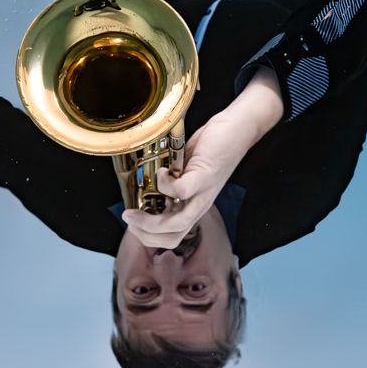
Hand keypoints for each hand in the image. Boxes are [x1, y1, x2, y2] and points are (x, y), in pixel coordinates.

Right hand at [121, 112, 254, 248]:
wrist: (237, 129)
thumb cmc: (210, 148)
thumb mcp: (185, 170)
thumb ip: (169, 181)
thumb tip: (145, 183)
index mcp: (192, 206)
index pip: (171, 237)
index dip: (148, 237)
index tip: (131, 223)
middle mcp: (198, 205)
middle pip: (172, 238)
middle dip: (145, 234)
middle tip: (128, 218)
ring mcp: (203, 193)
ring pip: (178, 223)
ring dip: (151, 220)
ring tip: (135, 209)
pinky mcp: (205, 175)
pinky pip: (182, 190)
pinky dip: (165, 183)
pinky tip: (161, 171)